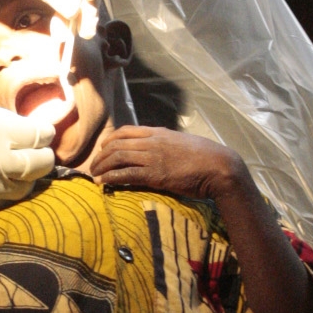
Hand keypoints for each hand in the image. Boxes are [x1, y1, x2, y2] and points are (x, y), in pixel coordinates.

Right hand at [0, 102, 53, 215]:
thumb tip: (21, 129)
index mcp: (0, 132)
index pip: (43, 135)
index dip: (41, 133)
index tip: (35, 133)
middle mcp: (4, 163)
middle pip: (44, 163)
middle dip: (40, 156)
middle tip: (28, 152)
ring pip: (28, 186)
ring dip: (25, 177)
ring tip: (10, 168)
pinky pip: (6, 201)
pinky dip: (4, 192)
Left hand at [89, 126, 247, 201]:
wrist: (219, 166)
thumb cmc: (205, 157)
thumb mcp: (182, 143)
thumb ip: (166, 144)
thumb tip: (157, 149)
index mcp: (159, 133)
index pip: (126, 130)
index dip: (110, 140)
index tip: (103, 149)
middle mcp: (153, 142)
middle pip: (117, 144)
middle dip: (101, 156)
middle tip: (94, 166)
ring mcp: (153, 157)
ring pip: (118, 157)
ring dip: (102, 167)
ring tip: (95, 175)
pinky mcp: (155, 174)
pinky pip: (126, 174)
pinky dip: (111, 177)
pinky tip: (103, 182)